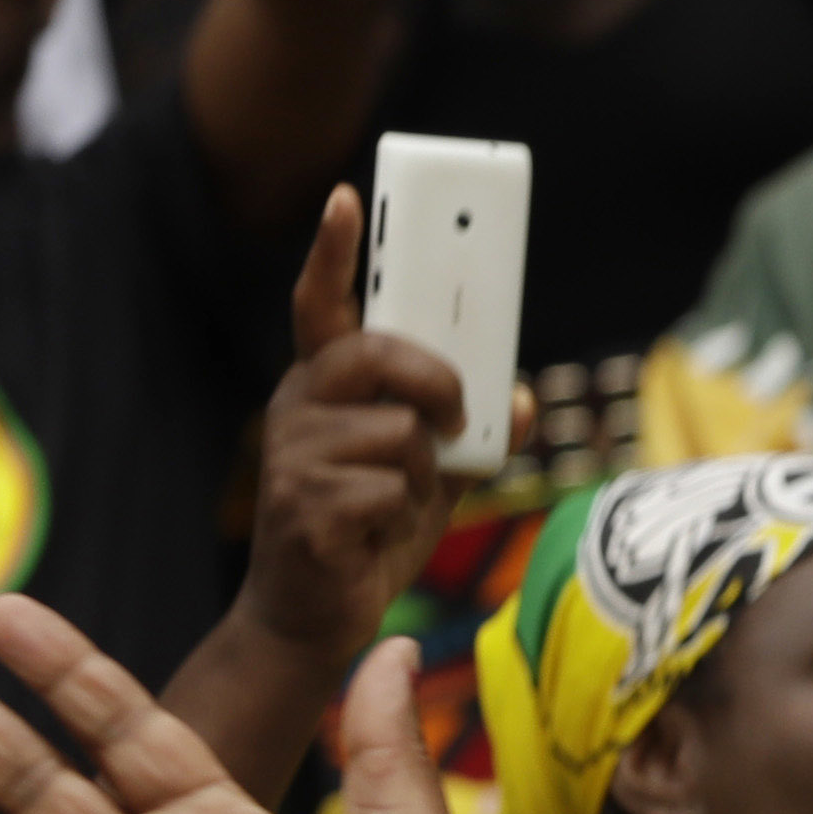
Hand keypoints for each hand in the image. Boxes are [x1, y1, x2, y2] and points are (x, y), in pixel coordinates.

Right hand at [244, 189, 518, 661]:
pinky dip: (404, 517)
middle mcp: (297, 406)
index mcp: (324, 388)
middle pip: (374, 353)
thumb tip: (520, 395)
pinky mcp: (303, 503)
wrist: (317, 615)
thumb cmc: (371, 532)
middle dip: (435, 380)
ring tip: (395, 504)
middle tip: (454, 417)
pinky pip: (392, 489)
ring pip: (399, 431)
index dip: (332, 252)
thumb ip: (474, 432)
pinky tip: (373, 536)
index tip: (346, 197)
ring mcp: (293, 453)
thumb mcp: (435, 476)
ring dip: (423, 474)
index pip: (321, 306)